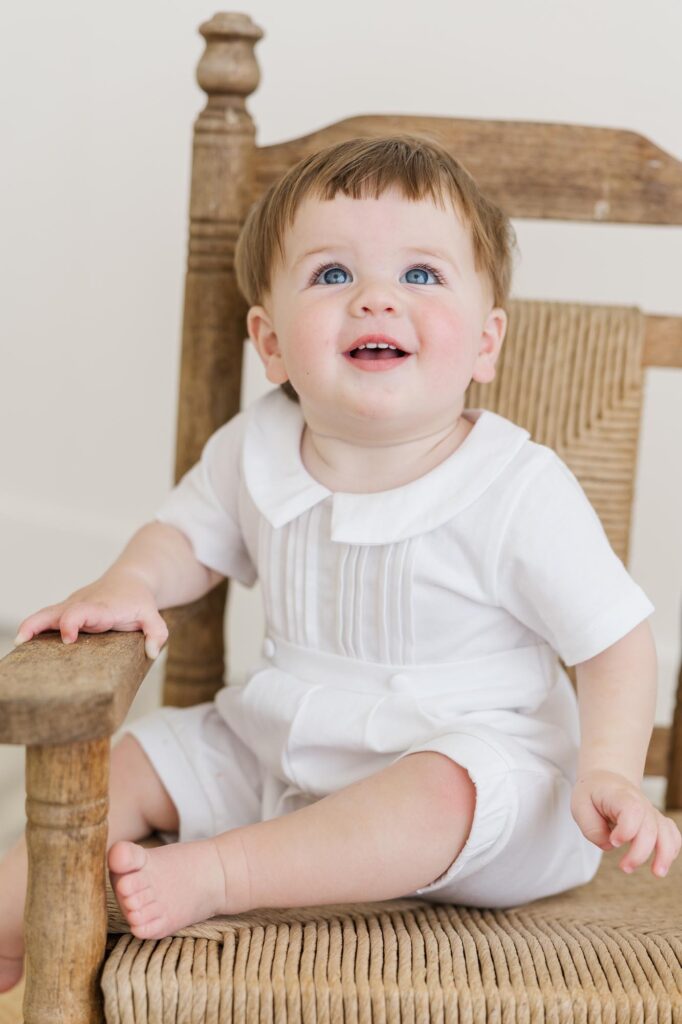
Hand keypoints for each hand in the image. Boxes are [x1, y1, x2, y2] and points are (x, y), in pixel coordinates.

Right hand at [14, 569, 168, 660]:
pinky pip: (47, 617)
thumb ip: (157, 633)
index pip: (82, 612)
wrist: (130, 579)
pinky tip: (23, 641)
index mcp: (102, 607)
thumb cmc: (139, 601)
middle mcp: (83, 605)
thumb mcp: (153, 615)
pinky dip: (34, 627)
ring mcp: (72, 606)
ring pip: (46, 613)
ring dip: (31, 626)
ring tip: (18, 642)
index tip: (69, 639)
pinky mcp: (67, 610)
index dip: (72, 623)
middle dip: (39, 624)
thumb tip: (152, 652)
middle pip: (56, 611)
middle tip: (24, 640)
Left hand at [571, 769, 681, 876]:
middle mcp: (640, 802)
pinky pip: (672, 835)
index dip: (627, 830)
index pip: (633, 810)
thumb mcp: (580, 806)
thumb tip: (610, 846)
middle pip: (650, 828)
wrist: (605, 781)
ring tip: (656, 873)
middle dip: (640, 853)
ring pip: (667, 832)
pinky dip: (671, 850)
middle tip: (624, 867)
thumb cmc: (592, 794)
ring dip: (664, 855)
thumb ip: (592, 829)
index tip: (614, 841)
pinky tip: (660, 864)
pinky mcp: (656, 822)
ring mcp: (651, 812)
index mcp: (620, 795)